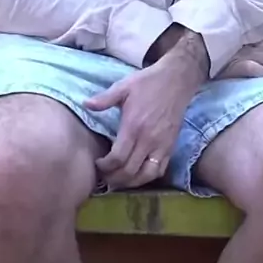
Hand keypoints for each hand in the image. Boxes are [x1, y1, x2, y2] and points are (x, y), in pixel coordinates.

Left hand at [85, 29, 207, 189]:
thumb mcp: (124, 86)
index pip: (118, 158)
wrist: (176, 80)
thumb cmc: (148, 82)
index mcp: (134, 126)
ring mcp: (162, 145)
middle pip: (130, 171)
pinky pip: (160, 170)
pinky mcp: (171, 146)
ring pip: (145, 175)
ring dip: (130, 183)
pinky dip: (147, 177)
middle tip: (105, 177)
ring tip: (119, 180)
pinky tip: (138, 175)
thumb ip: (105, 99)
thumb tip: (86, 104)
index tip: (98, 164)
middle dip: (114, 178)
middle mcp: (148, 140)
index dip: (105, 167)